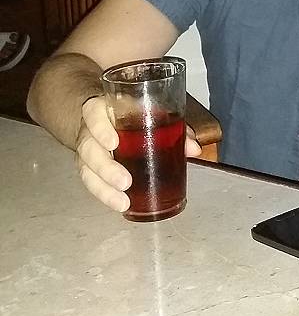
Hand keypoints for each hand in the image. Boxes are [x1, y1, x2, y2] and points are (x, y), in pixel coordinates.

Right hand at [75, 96, 200, 212]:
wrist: (105, 117)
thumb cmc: (132, 112)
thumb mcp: (150, 112)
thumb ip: (173, 125)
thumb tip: (194, 149)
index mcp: (103, 109)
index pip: (92, 113)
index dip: (100, 128)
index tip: (114, 142)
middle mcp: (90, 131)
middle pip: (88, 148)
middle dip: (106, 168)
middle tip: (125, 181)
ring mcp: (88, 151)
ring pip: (87, 170)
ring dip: (104, 189)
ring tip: (123, 202)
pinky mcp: (89, 168)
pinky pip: (92, 183)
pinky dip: (106, 195)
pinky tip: (121, 205)